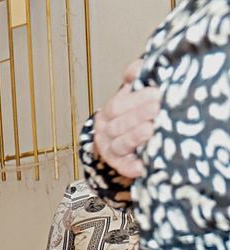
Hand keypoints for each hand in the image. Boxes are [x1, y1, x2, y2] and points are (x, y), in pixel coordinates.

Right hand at [93, 59, 161, 178]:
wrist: (129, 138)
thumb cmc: (137, 111)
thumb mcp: (134, 91)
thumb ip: (136, 76)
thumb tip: (138, 68)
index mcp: (109, 112)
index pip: (117, 105)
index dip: (135, 100)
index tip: (155, 93)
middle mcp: (106, 132)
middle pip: (117, 125)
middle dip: (137, 116)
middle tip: (157, 107)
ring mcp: (111, 150)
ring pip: (119, 145)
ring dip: (134, 137)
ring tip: (150, 129)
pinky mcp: (120, 166)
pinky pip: (123, 167)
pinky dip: (131, 167)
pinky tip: (141, 166)